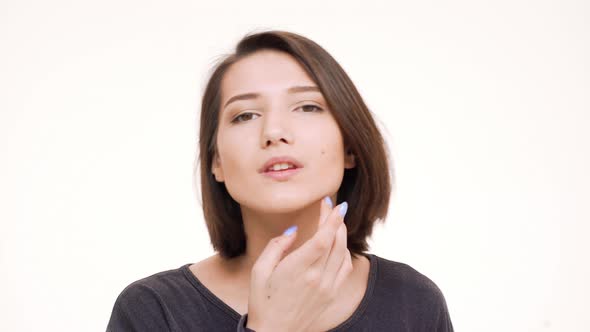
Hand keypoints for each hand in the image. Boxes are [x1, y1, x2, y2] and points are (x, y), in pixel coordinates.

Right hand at [246, 197, 351, 331]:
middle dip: (337, 221)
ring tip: (334, 223)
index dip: (332, 219)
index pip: (324, 238)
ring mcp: (328, 288)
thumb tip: (293, 230)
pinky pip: (345, 269)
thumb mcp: (259, 271)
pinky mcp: (332, 296)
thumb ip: (276, 246)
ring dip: (342, 235)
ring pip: (344, 254)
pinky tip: (338, 247)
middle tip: (332, 207)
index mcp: (299, 269)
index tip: (334, 204)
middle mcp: (318, 278)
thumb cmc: (262, 302)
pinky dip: (345, 253)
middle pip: (336, 242)